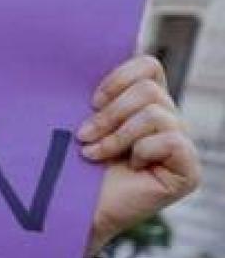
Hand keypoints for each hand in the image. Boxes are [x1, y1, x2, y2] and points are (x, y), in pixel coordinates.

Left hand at [78, 55, 201, 249]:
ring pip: (156, 113)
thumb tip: (99, 47)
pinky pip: (170, 140)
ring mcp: (181, 145)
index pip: (148, 65)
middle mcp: (168, 120)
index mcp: (144, 103)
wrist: (69, 209)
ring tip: (95, 153)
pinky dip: (141, 151)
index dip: (118, 78)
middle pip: (149, 89)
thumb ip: (96, 92)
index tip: (90, 101)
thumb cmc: (69, 164)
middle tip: (84, 135)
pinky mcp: (188, 170)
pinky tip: (129, 168)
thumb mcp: (80, 119)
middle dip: (110, 113)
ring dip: (118, 135)